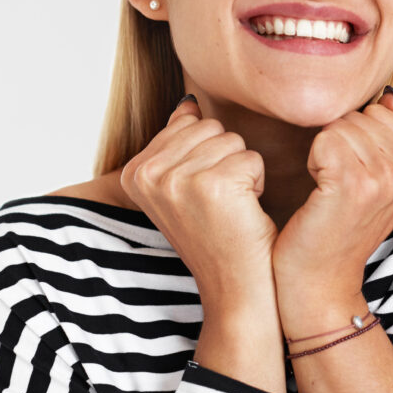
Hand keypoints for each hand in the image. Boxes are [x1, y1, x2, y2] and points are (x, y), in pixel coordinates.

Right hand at [120, 96, 278, 301]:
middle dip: (225, 160)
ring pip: (232, 140)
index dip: (206, 157)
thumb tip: (188, 104)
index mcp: (134, 172)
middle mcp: (148, 174)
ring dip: (242, 172)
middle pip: (210, 126)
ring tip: (230, 208)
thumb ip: (179, 141)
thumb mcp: (183, 186)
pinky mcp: (212, 186)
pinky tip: (243, 214)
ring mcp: (177, 180)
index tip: (200, 196)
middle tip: (219, 204)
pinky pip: (251, 158)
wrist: (234, 288)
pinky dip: (258, 184)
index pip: (187, 123)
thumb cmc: (216, 235)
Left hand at [272, 89, 392, 306]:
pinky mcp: (355, 184)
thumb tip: (389, 96)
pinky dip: (313, 163)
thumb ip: (389, 135)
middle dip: (340, 144)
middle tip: (342, 187)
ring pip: (338, 126)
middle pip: (358, 116)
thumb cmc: (343, 225)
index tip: (358, 178)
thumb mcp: (380, 179)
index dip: (357, 140)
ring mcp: (386, 177)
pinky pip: (323, 140)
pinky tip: (321, 194)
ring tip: (332, 192)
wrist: (323, 278)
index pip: (378, 111)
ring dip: (325, 155)